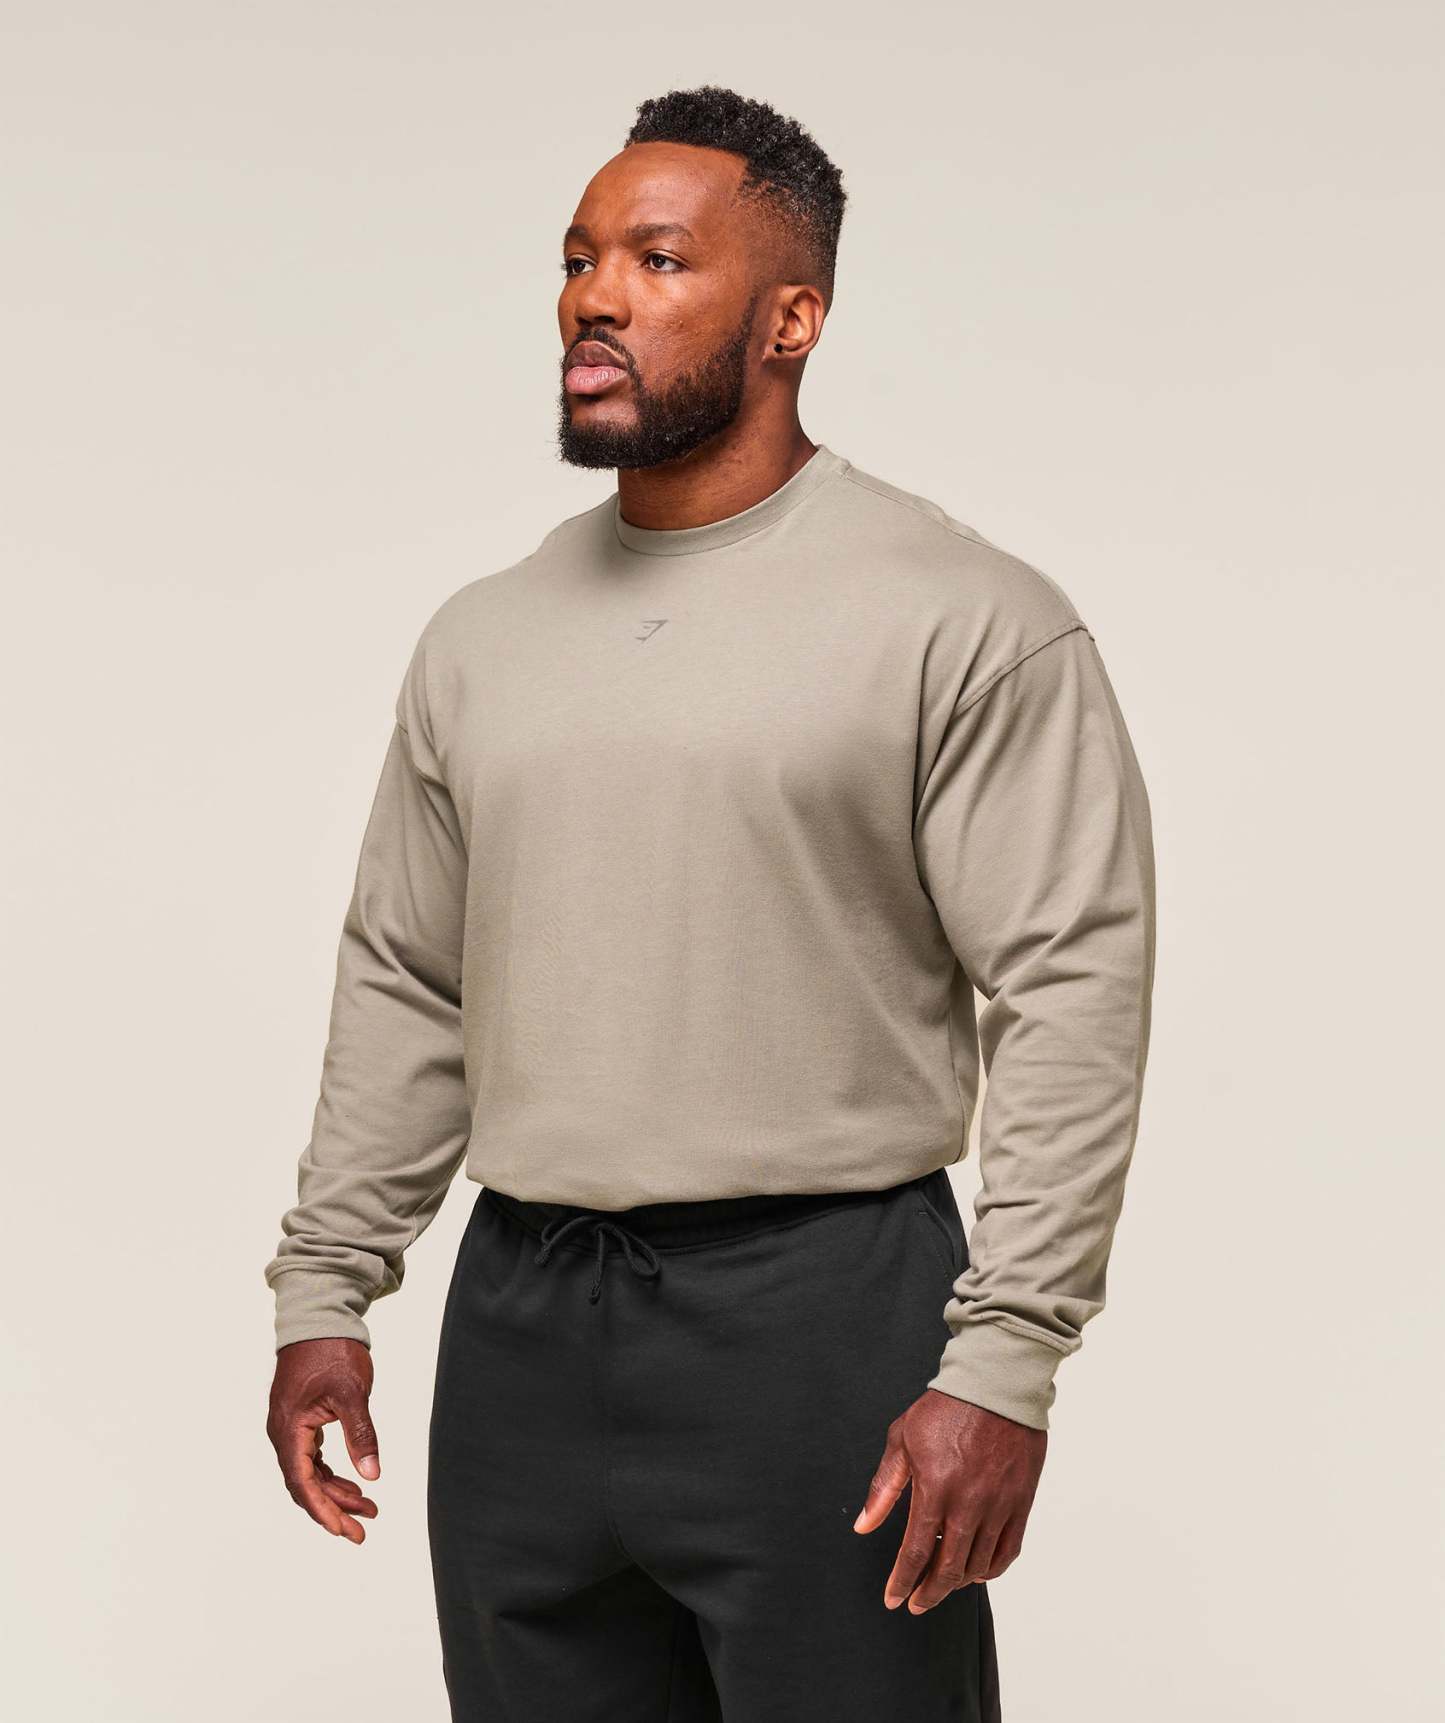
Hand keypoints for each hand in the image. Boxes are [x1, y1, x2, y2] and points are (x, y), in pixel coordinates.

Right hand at [266, 1336, 381, 1542]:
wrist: (318, 1318)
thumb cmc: (332, 1350)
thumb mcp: (352, 1393)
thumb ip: (361, 1434)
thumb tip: (372, 1475)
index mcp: (289, 1428)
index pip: (303, 1482)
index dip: (323, 1510)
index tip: (344, 1530)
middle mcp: (283, 1432)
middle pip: (305, 1484)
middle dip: (333, 1509)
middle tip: (363, 1529)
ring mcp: (290, 1426)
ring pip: (310, 1472)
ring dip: (336, 1492)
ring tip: (368, 1508)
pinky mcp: (300, 1420)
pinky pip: (312, 1457)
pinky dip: (332, 1473)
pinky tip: (353, 1483)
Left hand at [853, 1387, 1045, 1610]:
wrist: (995, 1386)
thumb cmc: (945, 1409)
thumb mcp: (902, 1440)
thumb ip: (883, 1488)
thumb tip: (863, 1525)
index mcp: (934, 1489)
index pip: (914, 1552)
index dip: (901, 1581)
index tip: (893, 1599)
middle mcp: (968, 1504)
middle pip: (948, 1569)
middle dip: (929, 1593)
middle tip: (916, 1603)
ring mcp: (998, 1505)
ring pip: (978, 1565)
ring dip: (958, 1582)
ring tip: (942, 1583)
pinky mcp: (1021, 1502)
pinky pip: (1008, 1551)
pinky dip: (991, 1569)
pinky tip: (977, 1571)